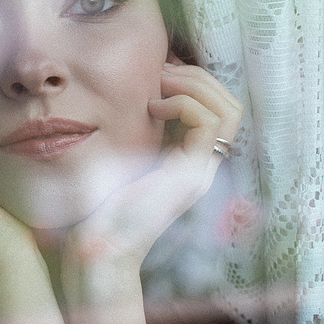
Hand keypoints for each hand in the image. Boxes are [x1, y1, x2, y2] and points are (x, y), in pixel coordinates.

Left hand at [60, 62, 241, 313]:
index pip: (216, 109)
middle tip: (162, 71)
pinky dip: (185, 104)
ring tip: (160, 84)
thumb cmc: (94, 210)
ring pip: (229, 111)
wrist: (94, 252)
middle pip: (230, 105)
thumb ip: (126, 133)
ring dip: (196, 85)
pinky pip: (209, 124)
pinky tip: (153, 107)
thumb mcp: (113, 158)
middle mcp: (200, 165)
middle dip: (199, 77)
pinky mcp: (191, 175)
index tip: (157, 74)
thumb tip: (116, 100)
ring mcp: (199, 171)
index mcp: (186, 161)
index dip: (194, 82)